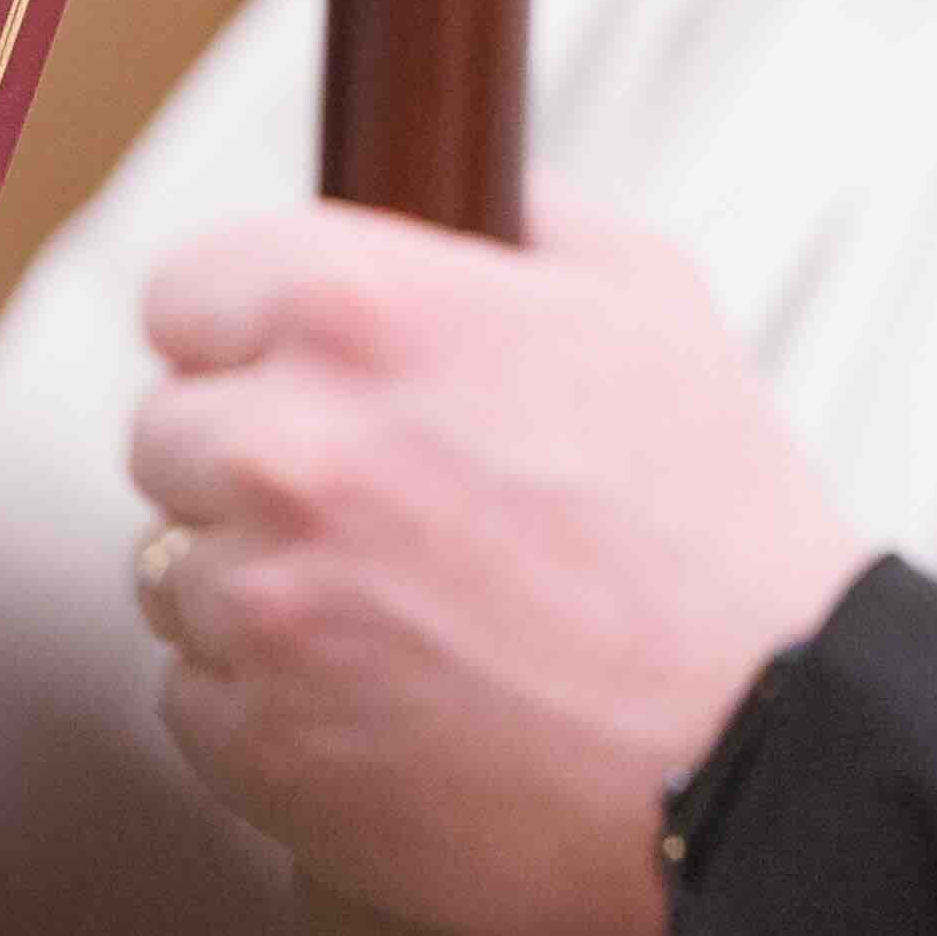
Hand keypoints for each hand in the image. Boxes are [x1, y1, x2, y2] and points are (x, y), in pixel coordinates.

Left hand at [125, 194, 860, 935]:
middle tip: (370, 508)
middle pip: (166, 436)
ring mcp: (262, 606)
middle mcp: (287, 449)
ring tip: (396, 615)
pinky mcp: (256, 742)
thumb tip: (472, 186)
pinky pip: (196, 699)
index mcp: (355, 313)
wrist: (770, 748)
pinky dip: (267, 706)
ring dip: (257, 587)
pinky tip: (382, 704)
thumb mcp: (651, 299)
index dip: (240, 334)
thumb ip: (526, 216)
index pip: (182, 293)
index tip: (285, 372)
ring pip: (174, 571)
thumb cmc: (718, 529)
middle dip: (251, 462)